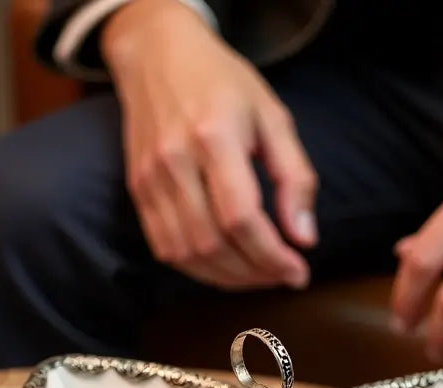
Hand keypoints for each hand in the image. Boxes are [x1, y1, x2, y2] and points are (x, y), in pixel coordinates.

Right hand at [103, 0, 316, 289]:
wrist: (157, 54)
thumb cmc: (222, 84)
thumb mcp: (272, 117)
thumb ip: (294, 177)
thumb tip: (305, 238)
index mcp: (214, 136)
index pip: (242, 218)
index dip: (272, 256)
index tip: (299, 272)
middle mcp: (175, 161)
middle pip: (214, 243)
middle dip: (254, 272)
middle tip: (282, 276)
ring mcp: (150, 178)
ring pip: (187, 254)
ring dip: (228, 278)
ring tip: (258, 275)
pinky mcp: (137, 191)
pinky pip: (165, 248)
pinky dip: (199, 270)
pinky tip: (226, 267)